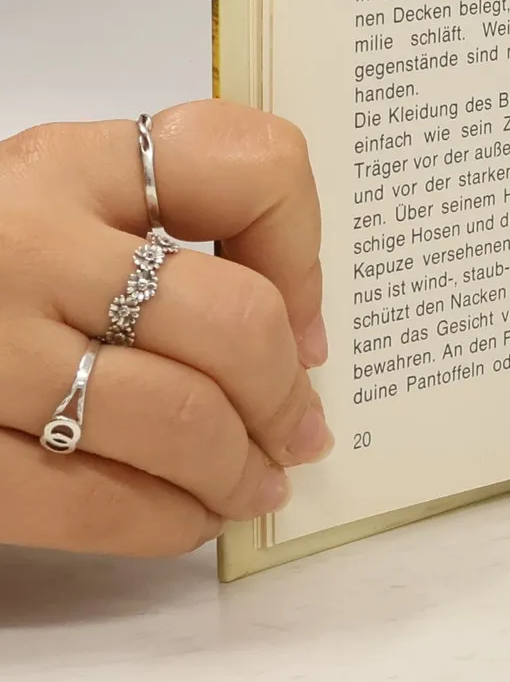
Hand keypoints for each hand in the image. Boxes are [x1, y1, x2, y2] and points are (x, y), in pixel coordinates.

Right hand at [0, 102, 329, 556]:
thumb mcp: (53, 200)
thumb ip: (156, 229)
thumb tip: (298, 334)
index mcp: (64, 161)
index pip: (245, 166)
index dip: (306, 251)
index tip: (310, 317)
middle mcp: (22, 239)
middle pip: (229, 319)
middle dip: (286, 393)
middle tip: (301, 429)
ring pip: (174, 417)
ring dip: (238, 468)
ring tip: (255, 483)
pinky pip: (84, 498)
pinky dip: (161, 520)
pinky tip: (184, 517)